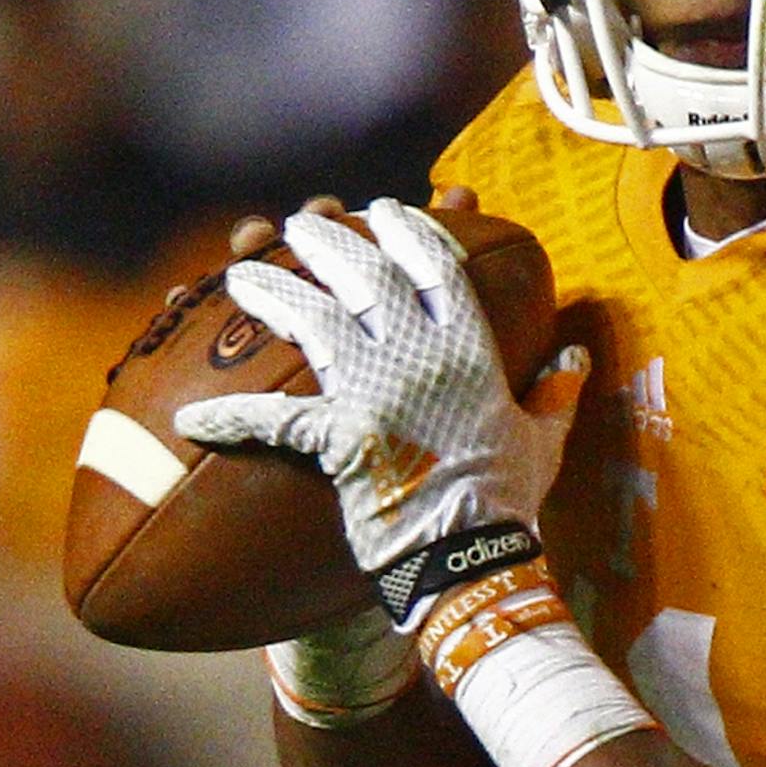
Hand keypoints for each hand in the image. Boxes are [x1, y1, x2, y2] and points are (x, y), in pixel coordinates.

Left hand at [174, 199, 586, 625]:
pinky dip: (230, 418)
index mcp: (473, 352)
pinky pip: (275, 418)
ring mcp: (378, 392)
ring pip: (314, 318)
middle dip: (328, 240)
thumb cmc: (509, 503)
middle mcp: (422, 358)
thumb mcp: (545, 441)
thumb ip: (557, 393)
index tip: (385, 207)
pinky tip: (190, 418)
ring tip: (239, 272)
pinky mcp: (340, 437)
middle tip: (301, 224)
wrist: (473, 559)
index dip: (409, 228)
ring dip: (272, 289)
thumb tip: (574, 355)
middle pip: (366, 275)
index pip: (438, 267)